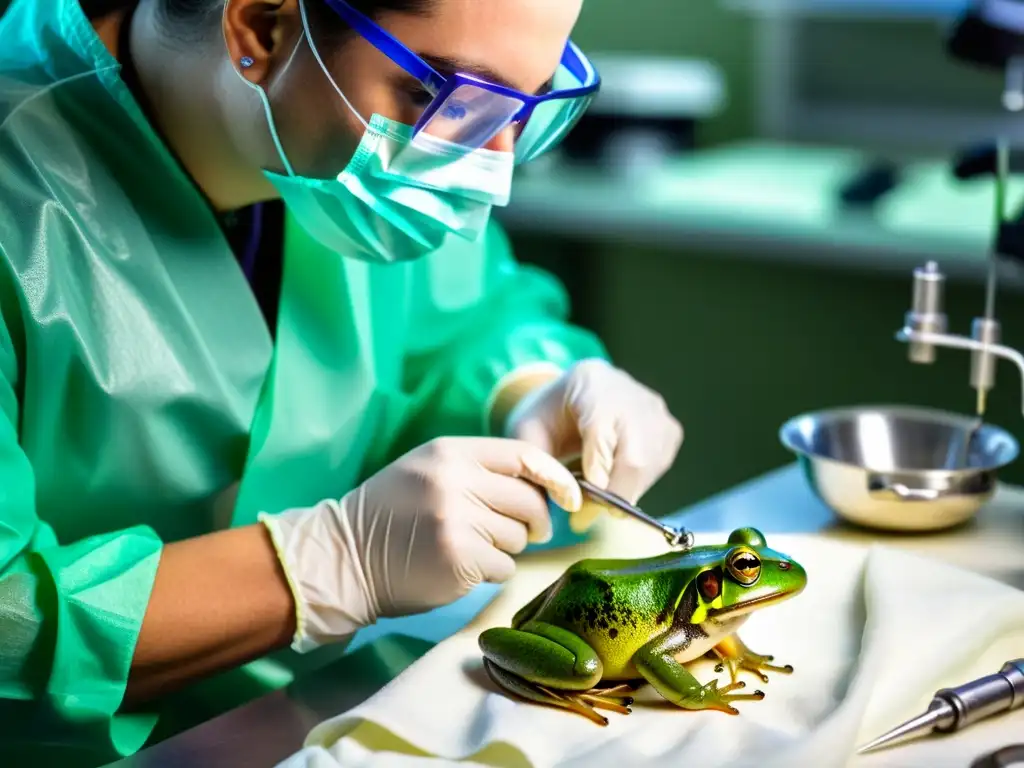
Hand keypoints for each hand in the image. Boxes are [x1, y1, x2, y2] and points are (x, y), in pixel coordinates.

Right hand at [260, 437, 581, 652]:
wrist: (344, 557)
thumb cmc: (391, 515)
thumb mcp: (428, 471)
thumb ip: (478, 469)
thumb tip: (544, 484)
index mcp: (450, 452)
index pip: (523, 455)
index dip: (554, 478)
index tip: (568, 496)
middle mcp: (455, 481)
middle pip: (529, 500)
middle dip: (533, 521)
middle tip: (519, 532)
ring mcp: (457, 520)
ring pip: (518, 536)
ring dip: (504, 547)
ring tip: (469, 546)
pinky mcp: (459, 559)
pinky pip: (504, 566)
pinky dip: (490, 572)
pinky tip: (461, 567)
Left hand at [505, 359, 682, 526]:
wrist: (576, 392)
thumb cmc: (549, 413)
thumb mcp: (528, 431)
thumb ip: (540, 463)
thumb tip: (569, 501)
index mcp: (592, 384)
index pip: (601, 434)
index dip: (594, 476)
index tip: (578, 509)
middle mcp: (632, 395)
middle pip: (635, 457)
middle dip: (611, 495)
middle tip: (585, 516)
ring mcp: (656, 412)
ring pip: (650, 469)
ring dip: (622, 493)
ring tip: (594, 498)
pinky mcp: (670, 430)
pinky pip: (658, 470)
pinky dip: (636, 486)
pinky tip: (613, 483)